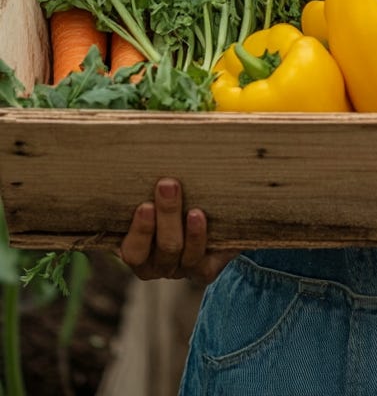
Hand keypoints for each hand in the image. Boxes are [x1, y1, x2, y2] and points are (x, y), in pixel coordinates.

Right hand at [119, 178, 235, 285]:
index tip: (144, 205)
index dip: (139, 231)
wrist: (212, 217)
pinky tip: (205, 223)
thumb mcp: (157, 191)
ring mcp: (181, 269)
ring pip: (183, 255)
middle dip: (166, 217)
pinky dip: (204, 241)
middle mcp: (156, 264)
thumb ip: (151, 178)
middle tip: (168, 185)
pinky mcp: (205, 270)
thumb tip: (146, 139)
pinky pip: (205, 263)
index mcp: (137, 249)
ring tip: (195, 210)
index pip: (132, 249)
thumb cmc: (174, 197)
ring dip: (189, 233)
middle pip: (161, 249)